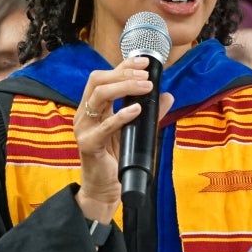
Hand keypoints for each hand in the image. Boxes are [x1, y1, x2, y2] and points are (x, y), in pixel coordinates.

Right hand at [73, 57, 174, 222]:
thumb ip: (149, 114)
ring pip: (99, 95)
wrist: (104, 189)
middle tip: (147, 75)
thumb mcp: (135, 132)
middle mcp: (84, 114)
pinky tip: (137, 110)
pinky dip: (121, 115)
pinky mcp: (88, 144)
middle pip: (98, 80)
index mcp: (92, 108)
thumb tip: (168, 95)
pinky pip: (104, 126)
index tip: (144, 61)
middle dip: (124, 73)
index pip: (104, 77)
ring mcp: (83, 128)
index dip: (123, 66)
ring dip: (125, 87)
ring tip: (146, 87)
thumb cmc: (116, 159)